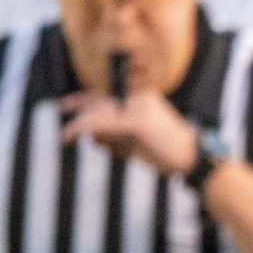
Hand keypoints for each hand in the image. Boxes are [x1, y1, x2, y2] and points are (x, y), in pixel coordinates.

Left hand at [59, 89, 201, 177]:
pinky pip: (103, 121)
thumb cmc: (167, 153)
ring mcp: (140, 106)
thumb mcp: (138, 141)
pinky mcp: (139, 120)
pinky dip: (84, 127)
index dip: (83, 98)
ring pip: (100, 109)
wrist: (192, 159)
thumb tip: (92, 136)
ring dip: (79, 122)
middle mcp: (141, 97)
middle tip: (60, 119)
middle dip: (77, 107)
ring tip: (65, 134)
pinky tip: (71, 134)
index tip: (66, 105)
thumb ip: (117, 135)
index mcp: (142, 98)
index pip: (107, 93)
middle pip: (100, 98)